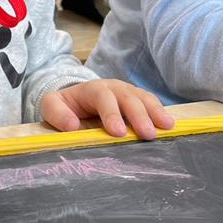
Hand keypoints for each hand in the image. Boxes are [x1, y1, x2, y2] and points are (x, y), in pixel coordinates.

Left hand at [40, 79, 174, 140]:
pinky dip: (160, 113)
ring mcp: (128, 93)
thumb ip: (57, 114)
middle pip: (128, 97)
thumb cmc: (66, 107)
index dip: (111, 113)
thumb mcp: (52, 107)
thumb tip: (72, 126)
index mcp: (92, 89)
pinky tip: (170, 125)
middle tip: (147, 134)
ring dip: (155, 112)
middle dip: (139, 115)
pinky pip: (151, 104)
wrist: (76, 100)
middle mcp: (113, 88)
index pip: (103, 97)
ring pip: (144, 98)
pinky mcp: (138, 102)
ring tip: (167, 127)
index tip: (117, 132)